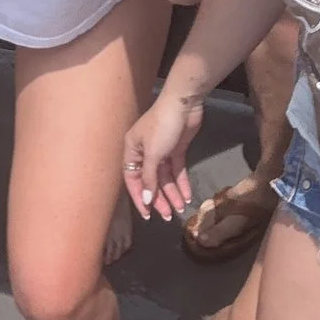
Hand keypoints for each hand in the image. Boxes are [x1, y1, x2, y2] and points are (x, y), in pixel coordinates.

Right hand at [121, 90, 204, 219]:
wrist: (184, 103)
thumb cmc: (162, 126)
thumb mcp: (153, 153)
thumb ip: (149, 177)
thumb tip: (146, 199)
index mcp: (132, 150)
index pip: (133, 179)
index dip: (140, 197)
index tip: (147, 214)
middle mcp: (145, 152)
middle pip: (151, 180)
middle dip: (159, 198)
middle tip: (167, 216)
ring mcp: (162, 151)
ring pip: (165, 177)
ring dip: (172, 193)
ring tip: (180, 209)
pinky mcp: (177, 149)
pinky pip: (177, 170)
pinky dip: (182, 183)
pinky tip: (187, 196)